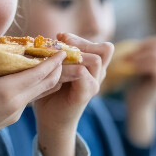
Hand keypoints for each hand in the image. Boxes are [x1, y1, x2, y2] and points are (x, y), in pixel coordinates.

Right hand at [0, 34, 65, 155]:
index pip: (38, 74)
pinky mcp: (7, 119)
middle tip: (61, 53)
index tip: (62, 50)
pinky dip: (34, 87)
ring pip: (37, 93)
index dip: (52, 61)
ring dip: (46, 79)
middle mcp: (14, 104)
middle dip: (56, 69)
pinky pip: (27, 100)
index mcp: (5, 92)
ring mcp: (12, 114)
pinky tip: (28, 78)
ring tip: (50, 64)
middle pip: (45, 84)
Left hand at [32, 33, 113, 155]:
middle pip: (105, 49)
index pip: (101, 46)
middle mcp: (98, 75)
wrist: (51, 120)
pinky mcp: (86, 94)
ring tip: (59, 57)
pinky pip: (83, 75)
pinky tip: (56, 70)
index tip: (61, 36)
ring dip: (76, 54)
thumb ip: (59, 54)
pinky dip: (69, 68)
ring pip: (96, 60)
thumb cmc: (51, 92)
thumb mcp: (56, 69)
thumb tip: (52, 37)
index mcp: (94, 68)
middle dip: (82, 42)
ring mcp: (94, 85)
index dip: (82, 39)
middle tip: (63, 42)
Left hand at [124, 34, 155, 146]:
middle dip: (142, 47)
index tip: (132, 51)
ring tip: (126, 63)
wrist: (137, 109)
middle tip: (126, 56)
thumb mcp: (140, 67)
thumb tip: (136, 42)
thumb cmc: (135, 88)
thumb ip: (143, 55)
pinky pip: (154, 65)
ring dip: (139, 56)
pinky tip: (129, 69)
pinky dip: (140, 64)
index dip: (147, 42)